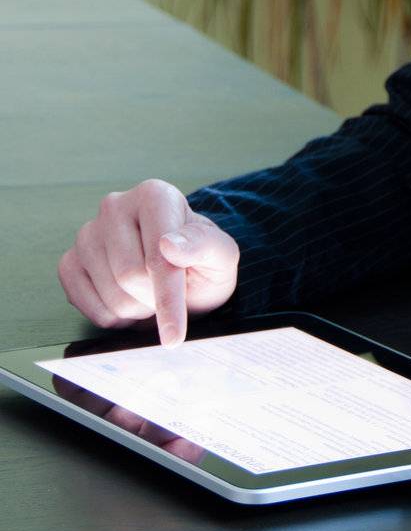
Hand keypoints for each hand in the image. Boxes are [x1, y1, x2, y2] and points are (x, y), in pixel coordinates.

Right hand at [57, 179, 238, 347]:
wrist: (181, 274)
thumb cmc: (201, 263)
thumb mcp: (221, 256)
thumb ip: (205, 245)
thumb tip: (169, 245)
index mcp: (155, 196)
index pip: (157, 256)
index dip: (169, 299)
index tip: (174, 335)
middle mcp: (115, 206)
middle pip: (129, 277)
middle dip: (155, 300)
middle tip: (170, 295)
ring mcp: (87, 234)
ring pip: (110, 295)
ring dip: (136, 310)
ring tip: (150, 294)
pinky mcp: (69, 261)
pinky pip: (86, 305)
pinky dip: (113, 316)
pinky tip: (128, 299)